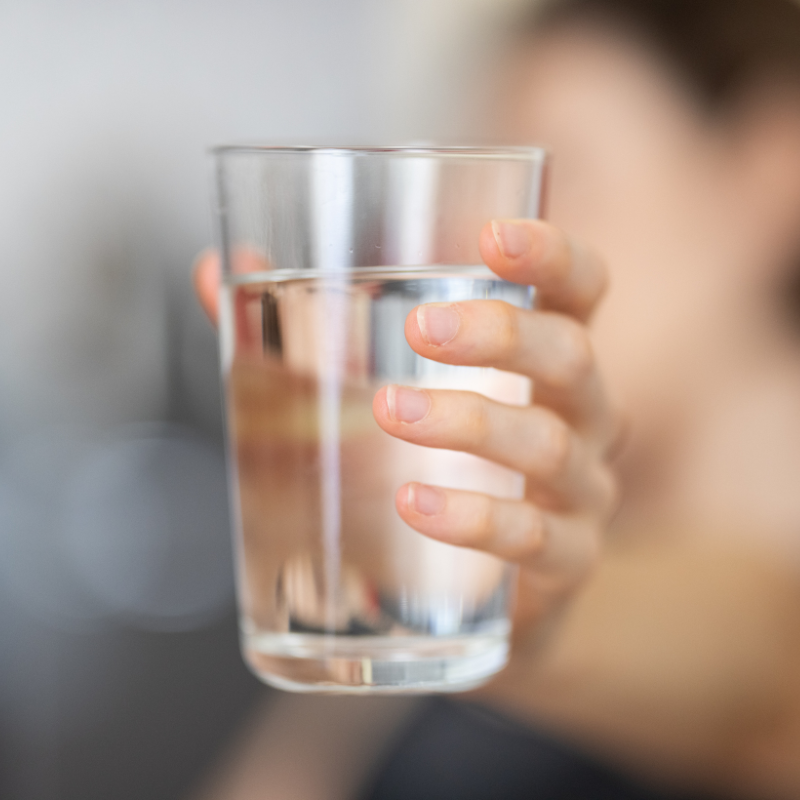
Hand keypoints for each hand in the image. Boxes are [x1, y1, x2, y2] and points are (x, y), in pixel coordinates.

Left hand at [193, 220, 618, 637]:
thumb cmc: (430, 461)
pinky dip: (473, 517)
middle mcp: (580, 415)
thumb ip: (300, 329)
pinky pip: (533, 536)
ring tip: (390, 412)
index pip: (581, 288)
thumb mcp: (376, 385)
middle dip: (501, 334)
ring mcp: (581, 489)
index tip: (490, 236)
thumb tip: (216, 269)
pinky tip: (414, 502)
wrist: (471, 589)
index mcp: (544, 357)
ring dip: (469, 422)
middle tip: (421, 330)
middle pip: (571, 356)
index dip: (553, 254)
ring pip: (547, 443)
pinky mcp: (566, 560)